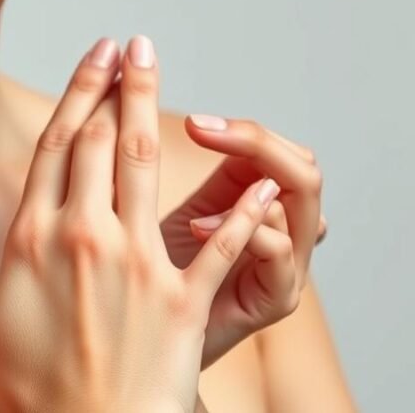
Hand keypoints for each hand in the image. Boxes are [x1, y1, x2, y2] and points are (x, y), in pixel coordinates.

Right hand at [0, 36, 276, 412]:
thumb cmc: (29, 388)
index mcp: (36, 239)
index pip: (57, 146)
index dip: (78, 93)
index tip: (94, 54)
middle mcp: (87, 237)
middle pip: (103, 142)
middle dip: (118, 84)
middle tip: (132, 45)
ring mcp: (139, 264)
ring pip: (148, 166)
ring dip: (155, 109)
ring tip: (160, 68)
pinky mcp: (182, 297)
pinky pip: (219, 241)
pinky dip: (241, 208)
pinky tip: (255, 179)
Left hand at [159, 114, 325, 368]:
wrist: (138, 336)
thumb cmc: (144, 272)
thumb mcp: (153, 207)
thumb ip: (154, 165)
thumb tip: (135, 104)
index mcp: (256, 201)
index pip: (277, 149)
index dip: (239, 128)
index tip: (191, 120)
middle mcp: (282, 229)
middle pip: (304, 168)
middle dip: (255, 141)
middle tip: (202, 130)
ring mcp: (285, 264)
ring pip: (305, 204)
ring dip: (252, 184)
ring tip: (198, 181)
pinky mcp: (273, 298)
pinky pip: (280, 254)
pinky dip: (246, 231)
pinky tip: (198, 226)